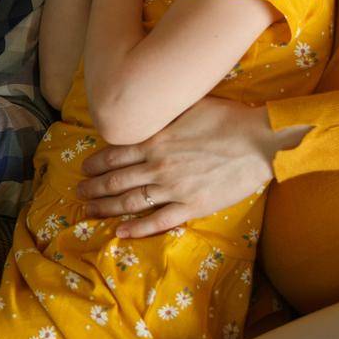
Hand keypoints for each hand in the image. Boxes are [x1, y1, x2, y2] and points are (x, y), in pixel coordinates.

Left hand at [77, 96, 306, 236]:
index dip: (95, 164)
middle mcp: (158, 166)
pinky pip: (157, 220)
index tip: (84, 170)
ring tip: (90, 212)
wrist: (259, 141)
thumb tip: (146, 115)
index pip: (114, 154)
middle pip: (115, 180)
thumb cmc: (227, 118)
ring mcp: (173, 188)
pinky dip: (136, 227)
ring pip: (130, 201)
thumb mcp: (188, 107)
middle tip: (79, 194)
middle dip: (93, 188)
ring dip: (106, 208)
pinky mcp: (191, 206)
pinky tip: (120, 232)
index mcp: (155, 140)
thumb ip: (163, 117)